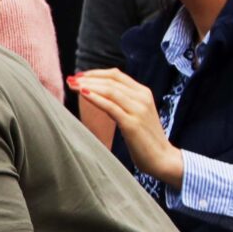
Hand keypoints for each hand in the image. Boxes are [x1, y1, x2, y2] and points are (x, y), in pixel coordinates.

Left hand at [69, 68, 183, 183]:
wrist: (162, 158)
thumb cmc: (144, 137)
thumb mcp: (136, 112)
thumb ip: (122, 100)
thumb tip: (97, 91)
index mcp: (144, 93)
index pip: (116, 75)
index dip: (95, 73)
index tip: (79, 75)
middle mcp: (142, 98)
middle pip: (111, 81)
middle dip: (88, 78)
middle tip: (70, 80)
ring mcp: (138, 110)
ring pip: (110, 91)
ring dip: (88, 86)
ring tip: (72, 86)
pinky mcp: (132, 124)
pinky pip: (111, 107)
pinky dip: (95, 98)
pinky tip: (82, 94)